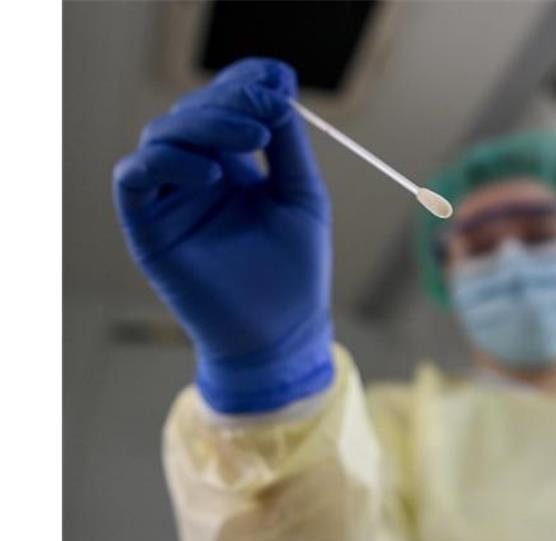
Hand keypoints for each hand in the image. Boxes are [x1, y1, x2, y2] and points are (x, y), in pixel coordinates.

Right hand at [112, 58, 332, 413]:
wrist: (283, 332)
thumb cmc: (296, 270)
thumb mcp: (302, 196)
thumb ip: (288, 146)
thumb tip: (276, 92)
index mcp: (230, 166)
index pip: (222, 108)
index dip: (242, 84)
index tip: (275, 77)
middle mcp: (194, 178)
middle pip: (191, 114)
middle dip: (228, 101)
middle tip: (266, 107)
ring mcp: (169, 201)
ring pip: (162, 137)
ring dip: (205, 125)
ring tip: (251, 138)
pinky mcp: (147, 228)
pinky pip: (136, 178)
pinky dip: (169, 163)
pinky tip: (213, 173)